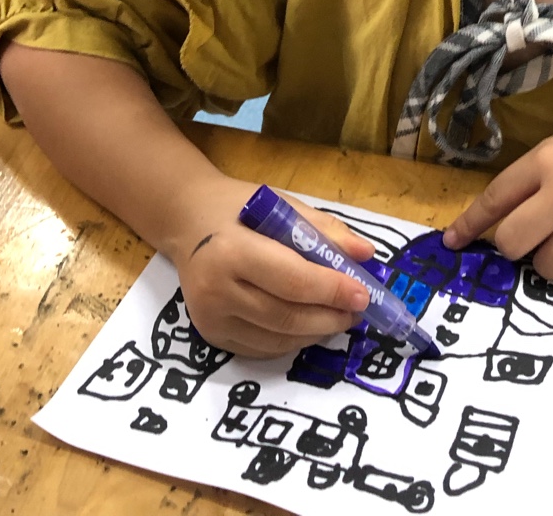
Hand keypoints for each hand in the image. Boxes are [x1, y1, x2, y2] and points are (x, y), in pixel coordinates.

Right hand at [172, 174, 375, 358]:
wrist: (186, 220)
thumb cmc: (237, 208)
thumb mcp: (281, 205)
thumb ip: (323, 230)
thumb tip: (366, 254)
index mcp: (232, 250)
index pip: (293, 280)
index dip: (332, 290)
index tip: (364, 293)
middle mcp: (216, 290)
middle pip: (286, 316)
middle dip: (329, 316)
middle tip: (357, 310)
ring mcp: (210, 319)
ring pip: (277, 339)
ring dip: (315, 332)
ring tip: (340, 317)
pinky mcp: (211, 336)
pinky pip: (262, 348)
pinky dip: (293, 341)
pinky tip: (310, 326)